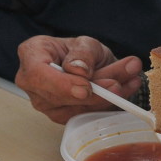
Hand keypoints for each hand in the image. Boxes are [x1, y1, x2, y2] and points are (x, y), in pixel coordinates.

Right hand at [14, 36, 143, 123]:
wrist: (88, 65)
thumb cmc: (80, 52)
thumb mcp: (86, 43)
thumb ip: (83, 54)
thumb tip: (79, 70)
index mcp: (31, 54)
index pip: (38, 74)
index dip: (62, 84)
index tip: (86, 87)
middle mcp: (31, 83)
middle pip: (57, 96)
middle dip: (92, 93)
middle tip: (118, 84)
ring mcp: (44, 103)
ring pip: (74, 109)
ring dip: (105, 98)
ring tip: (129, 81)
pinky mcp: (61, 117)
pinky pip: (83, 116)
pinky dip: (106, 105)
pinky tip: (125, 90)